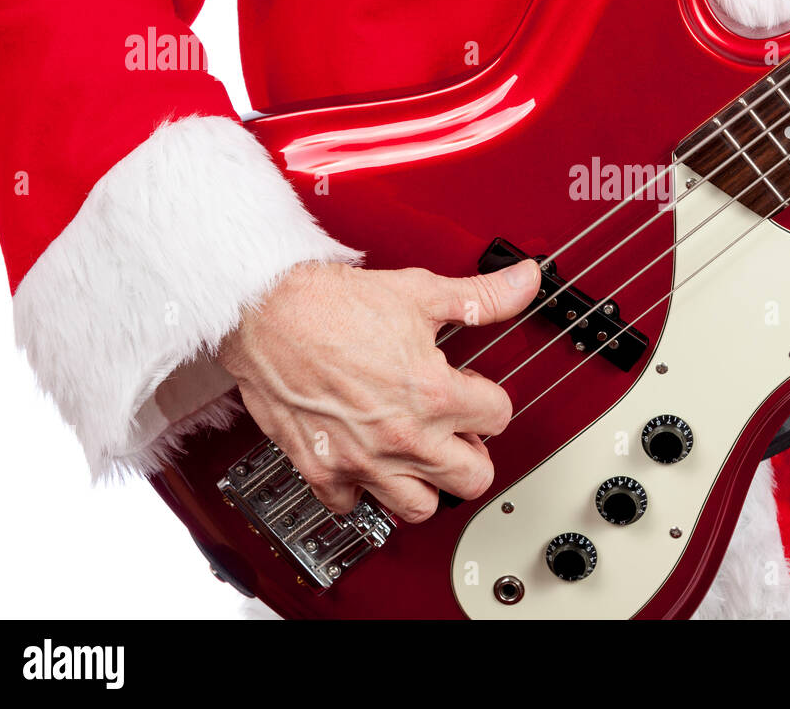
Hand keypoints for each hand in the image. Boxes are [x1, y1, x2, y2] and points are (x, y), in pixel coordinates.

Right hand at [217, 258, 539, 521]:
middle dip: (473, 452)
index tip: (471, 388)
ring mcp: (363, 460)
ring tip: (418, 453)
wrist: (264, 312)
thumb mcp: (420, 292)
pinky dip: (361, 493)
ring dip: (426, 484)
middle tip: (456, 430)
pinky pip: (353, 508)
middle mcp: (404, 436)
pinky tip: (364, 462)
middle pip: (473, 477)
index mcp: (435, 395)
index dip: (489, 398)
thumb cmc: (332, 303)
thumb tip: (525, 280)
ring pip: (420, 508)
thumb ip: (482, 296)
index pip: (499, 417)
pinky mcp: (323, 470)